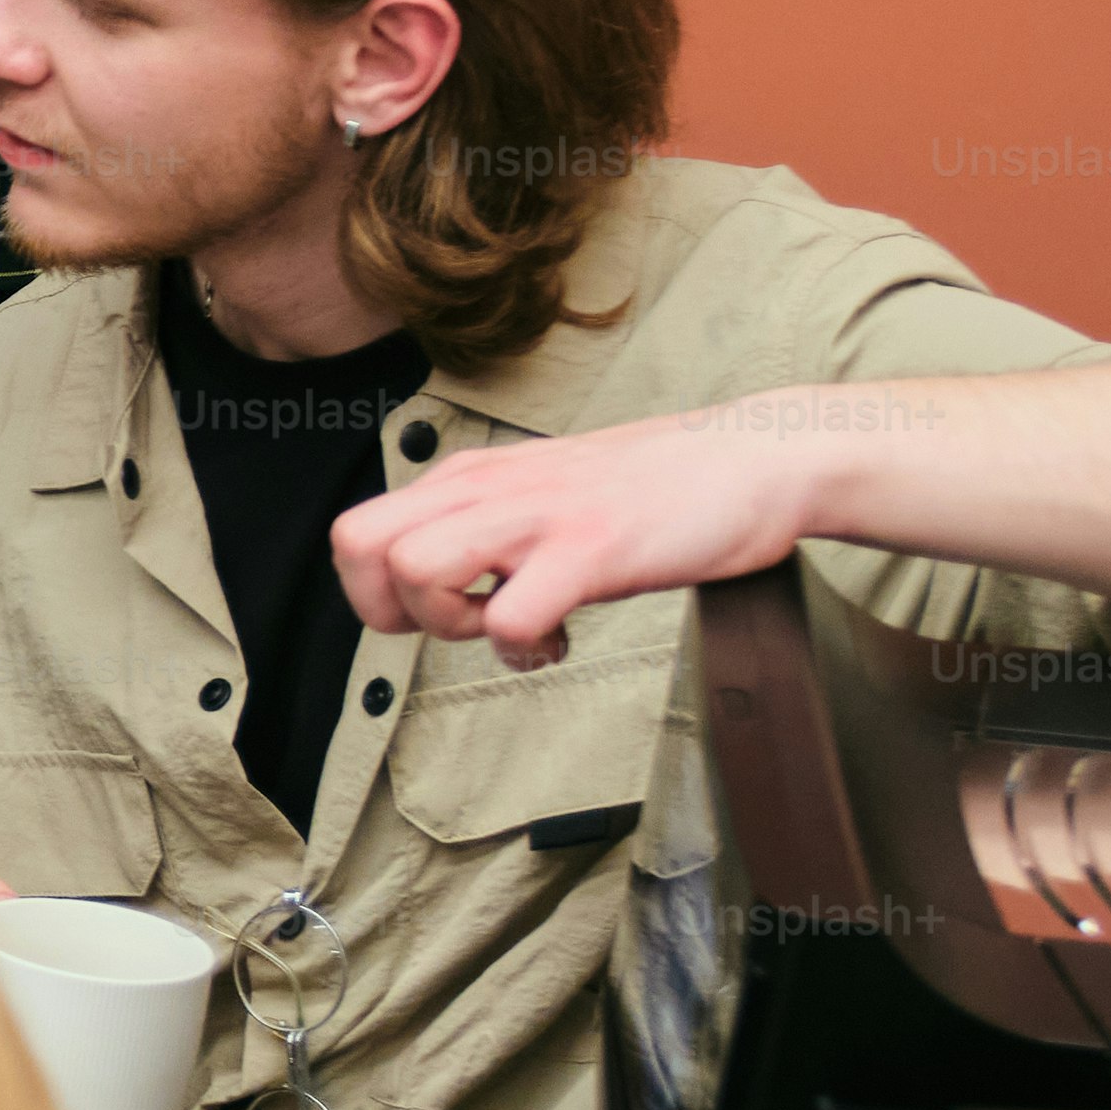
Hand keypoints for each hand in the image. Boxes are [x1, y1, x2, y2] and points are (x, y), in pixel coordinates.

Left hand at [326, 405, 824, 669]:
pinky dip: (525, 650)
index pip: (356, 530)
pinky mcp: (590, 549)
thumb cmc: (655, 487)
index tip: (433, 610)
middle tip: (458, 622)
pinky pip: (508, 619)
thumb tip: (436, 577)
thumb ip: (485, 520)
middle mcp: (491, 486)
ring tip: (515, 625)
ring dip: (454, 625)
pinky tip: (561, 640)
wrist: (753, 459)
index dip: (373, 590)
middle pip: (361, 546)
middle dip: (391, 609)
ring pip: (419, 573)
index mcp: (473, 475)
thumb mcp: (543, 489)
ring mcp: (539, 515)